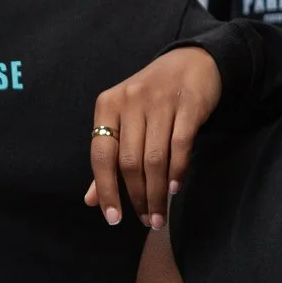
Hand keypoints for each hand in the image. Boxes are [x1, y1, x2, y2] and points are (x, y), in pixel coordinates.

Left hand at [87, 47, 221, 230]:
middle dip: (137, 197)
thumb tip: (91, 200)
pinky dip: (178, 170)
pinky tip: (175, 188)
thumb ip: (109, 159)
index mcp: (108, 105)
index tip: (114, 219)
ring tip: (160, 214)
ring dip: (158, 192)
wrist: (190, 62)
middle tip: (147, 220)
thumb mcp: (124, 120)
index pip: (101, 155)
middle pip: (130, 161)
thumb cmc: (152, 98)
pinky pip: (181, 144)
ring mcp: (160, 101)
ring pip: (155, 158)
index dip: (106, 190)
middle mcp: (131, 101)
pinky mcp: (188, 104)